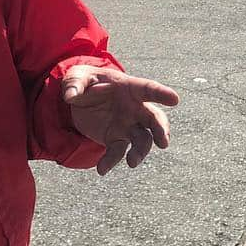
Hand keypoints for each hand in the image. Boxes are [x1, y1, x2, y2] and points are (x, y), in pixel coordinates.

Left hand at [62, 66, 179, 174]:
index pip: (148, 89)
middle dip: (161, 130)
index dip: (162, 94)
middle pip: (154, 119)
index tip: (175, 99)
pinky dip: (111, 161)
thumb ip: (74, 84)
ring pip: (142, 140)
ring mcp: (128, 125)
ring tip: (132, 162)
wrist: (80, 100)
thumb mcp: (76, 76)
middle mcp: (134, 108)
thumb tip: (71, 96)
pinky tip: (102, 169)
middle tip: (163, 142)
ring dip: (141, 152)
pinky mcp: (116, 139)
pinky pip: (118, 152)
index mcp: (129, 87)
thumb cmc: (85, 82)